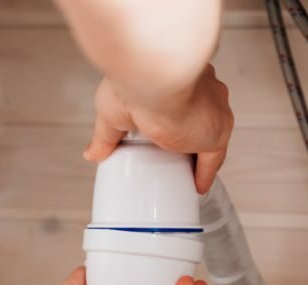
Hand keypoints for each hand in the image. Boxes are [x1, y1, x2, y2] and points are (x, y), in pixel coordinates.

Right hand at [84, 64, 232, 193]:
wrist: (151, 81)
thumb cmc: (131, 80)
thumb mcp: (112, 111)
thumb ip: (106, 134)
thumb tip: (92, 152)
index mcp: (179, 76)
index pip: (184, 99)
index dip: (178, 116)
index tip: (169, 133)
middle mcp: (202, 89)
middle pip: (201, 118)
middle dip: (191, 134)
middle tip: (175, 154)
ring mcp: (213, 111)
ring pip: (208, 137)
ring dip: (198, 153)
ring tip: (185, 171)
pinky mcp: (215, 133)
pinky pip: (213, 159)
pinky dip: (205, 173)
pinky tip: (197, 185)